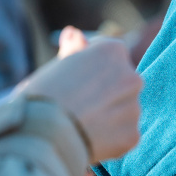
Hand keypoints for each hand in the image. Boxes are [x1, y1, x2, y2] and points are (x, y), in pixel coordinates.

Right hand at [19, 28, 142, 163]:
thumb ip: (73, 51)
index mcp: (112, 51)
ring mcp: (134, 107)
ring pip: (124, 111)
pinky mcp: (132, 135)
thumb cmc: (42, 96)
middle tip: (78, 107)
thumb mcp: (56, 67)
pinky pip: (123, 135)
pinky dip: (110, 140)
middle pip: (121, 84)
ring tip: (80, 126)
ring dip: (109, 118)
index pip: (109, 57)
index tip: (75, 82)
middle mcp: (131, 76)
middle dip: (105, 94)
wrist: (41, 135)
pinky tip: (88, 141)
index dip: (90, 70)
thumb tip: (74, 34)